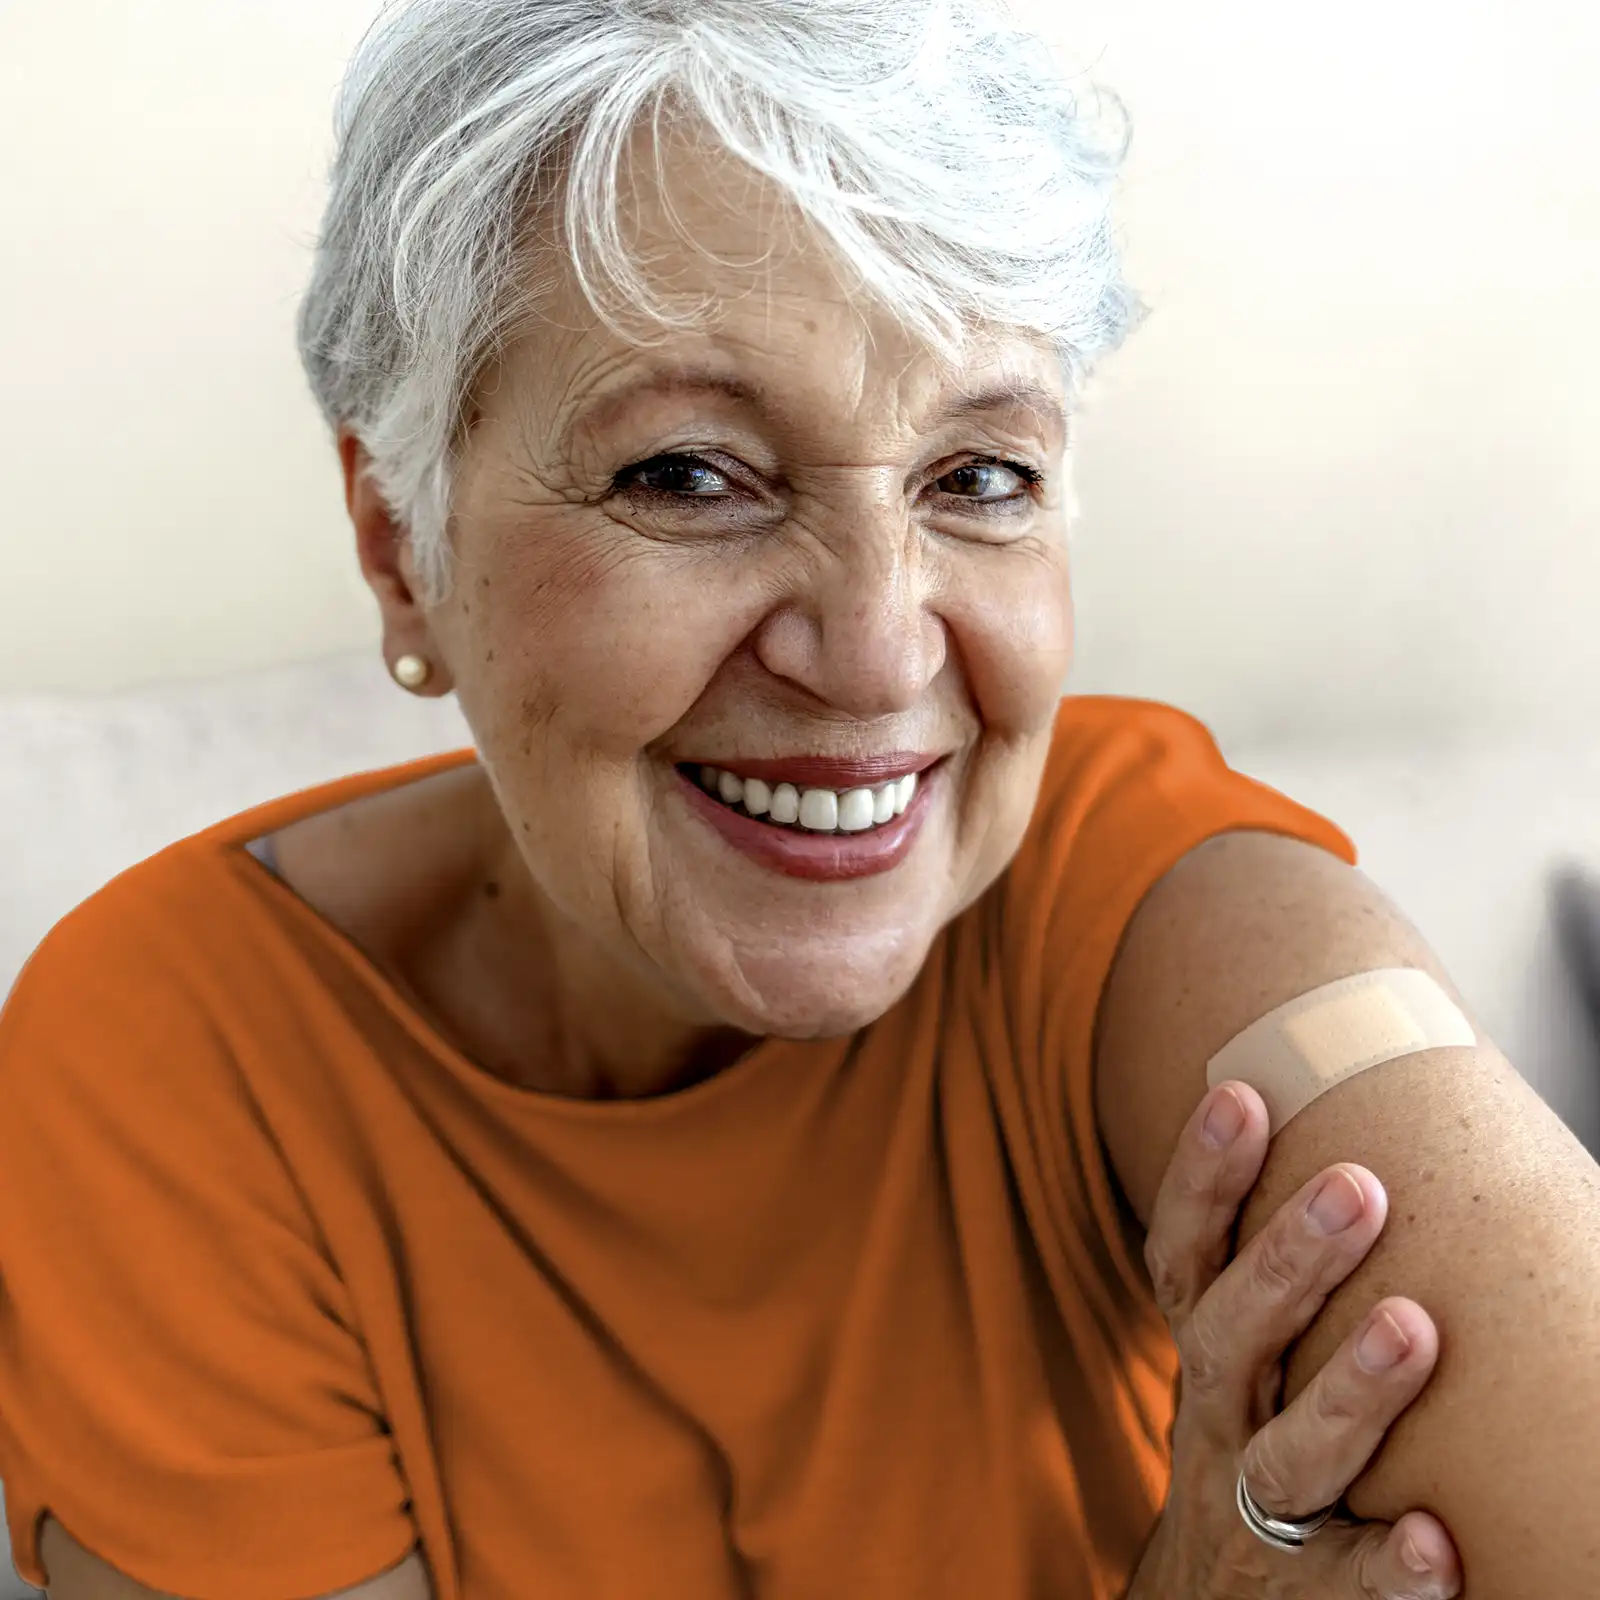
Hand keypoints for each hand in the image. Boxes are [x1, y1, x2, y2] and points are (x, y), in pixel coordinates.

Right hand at [1125, 1080, 1461, 1597]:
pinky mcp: (1303, 1598)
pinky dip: (1386, 1569)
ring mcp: (1251, 1515)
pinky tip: (1436, 1542)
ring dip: (1345, 1394)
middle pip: (1228, 1336)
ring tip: (1412, 1328)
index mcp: (1204, 1356)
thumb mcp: (1239, 1362)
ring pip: (1286, 1457)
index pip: (1183, 1255)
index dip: (1200, 1178)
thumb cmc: (1252, 1445)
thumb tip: (1366, 1147)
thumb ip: (1276, 1282)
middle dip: (1284, 1258)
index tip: (1241, 1096)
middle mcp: (1214, 1422)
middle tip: (1358, 1185)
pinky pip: (1345, 1585)